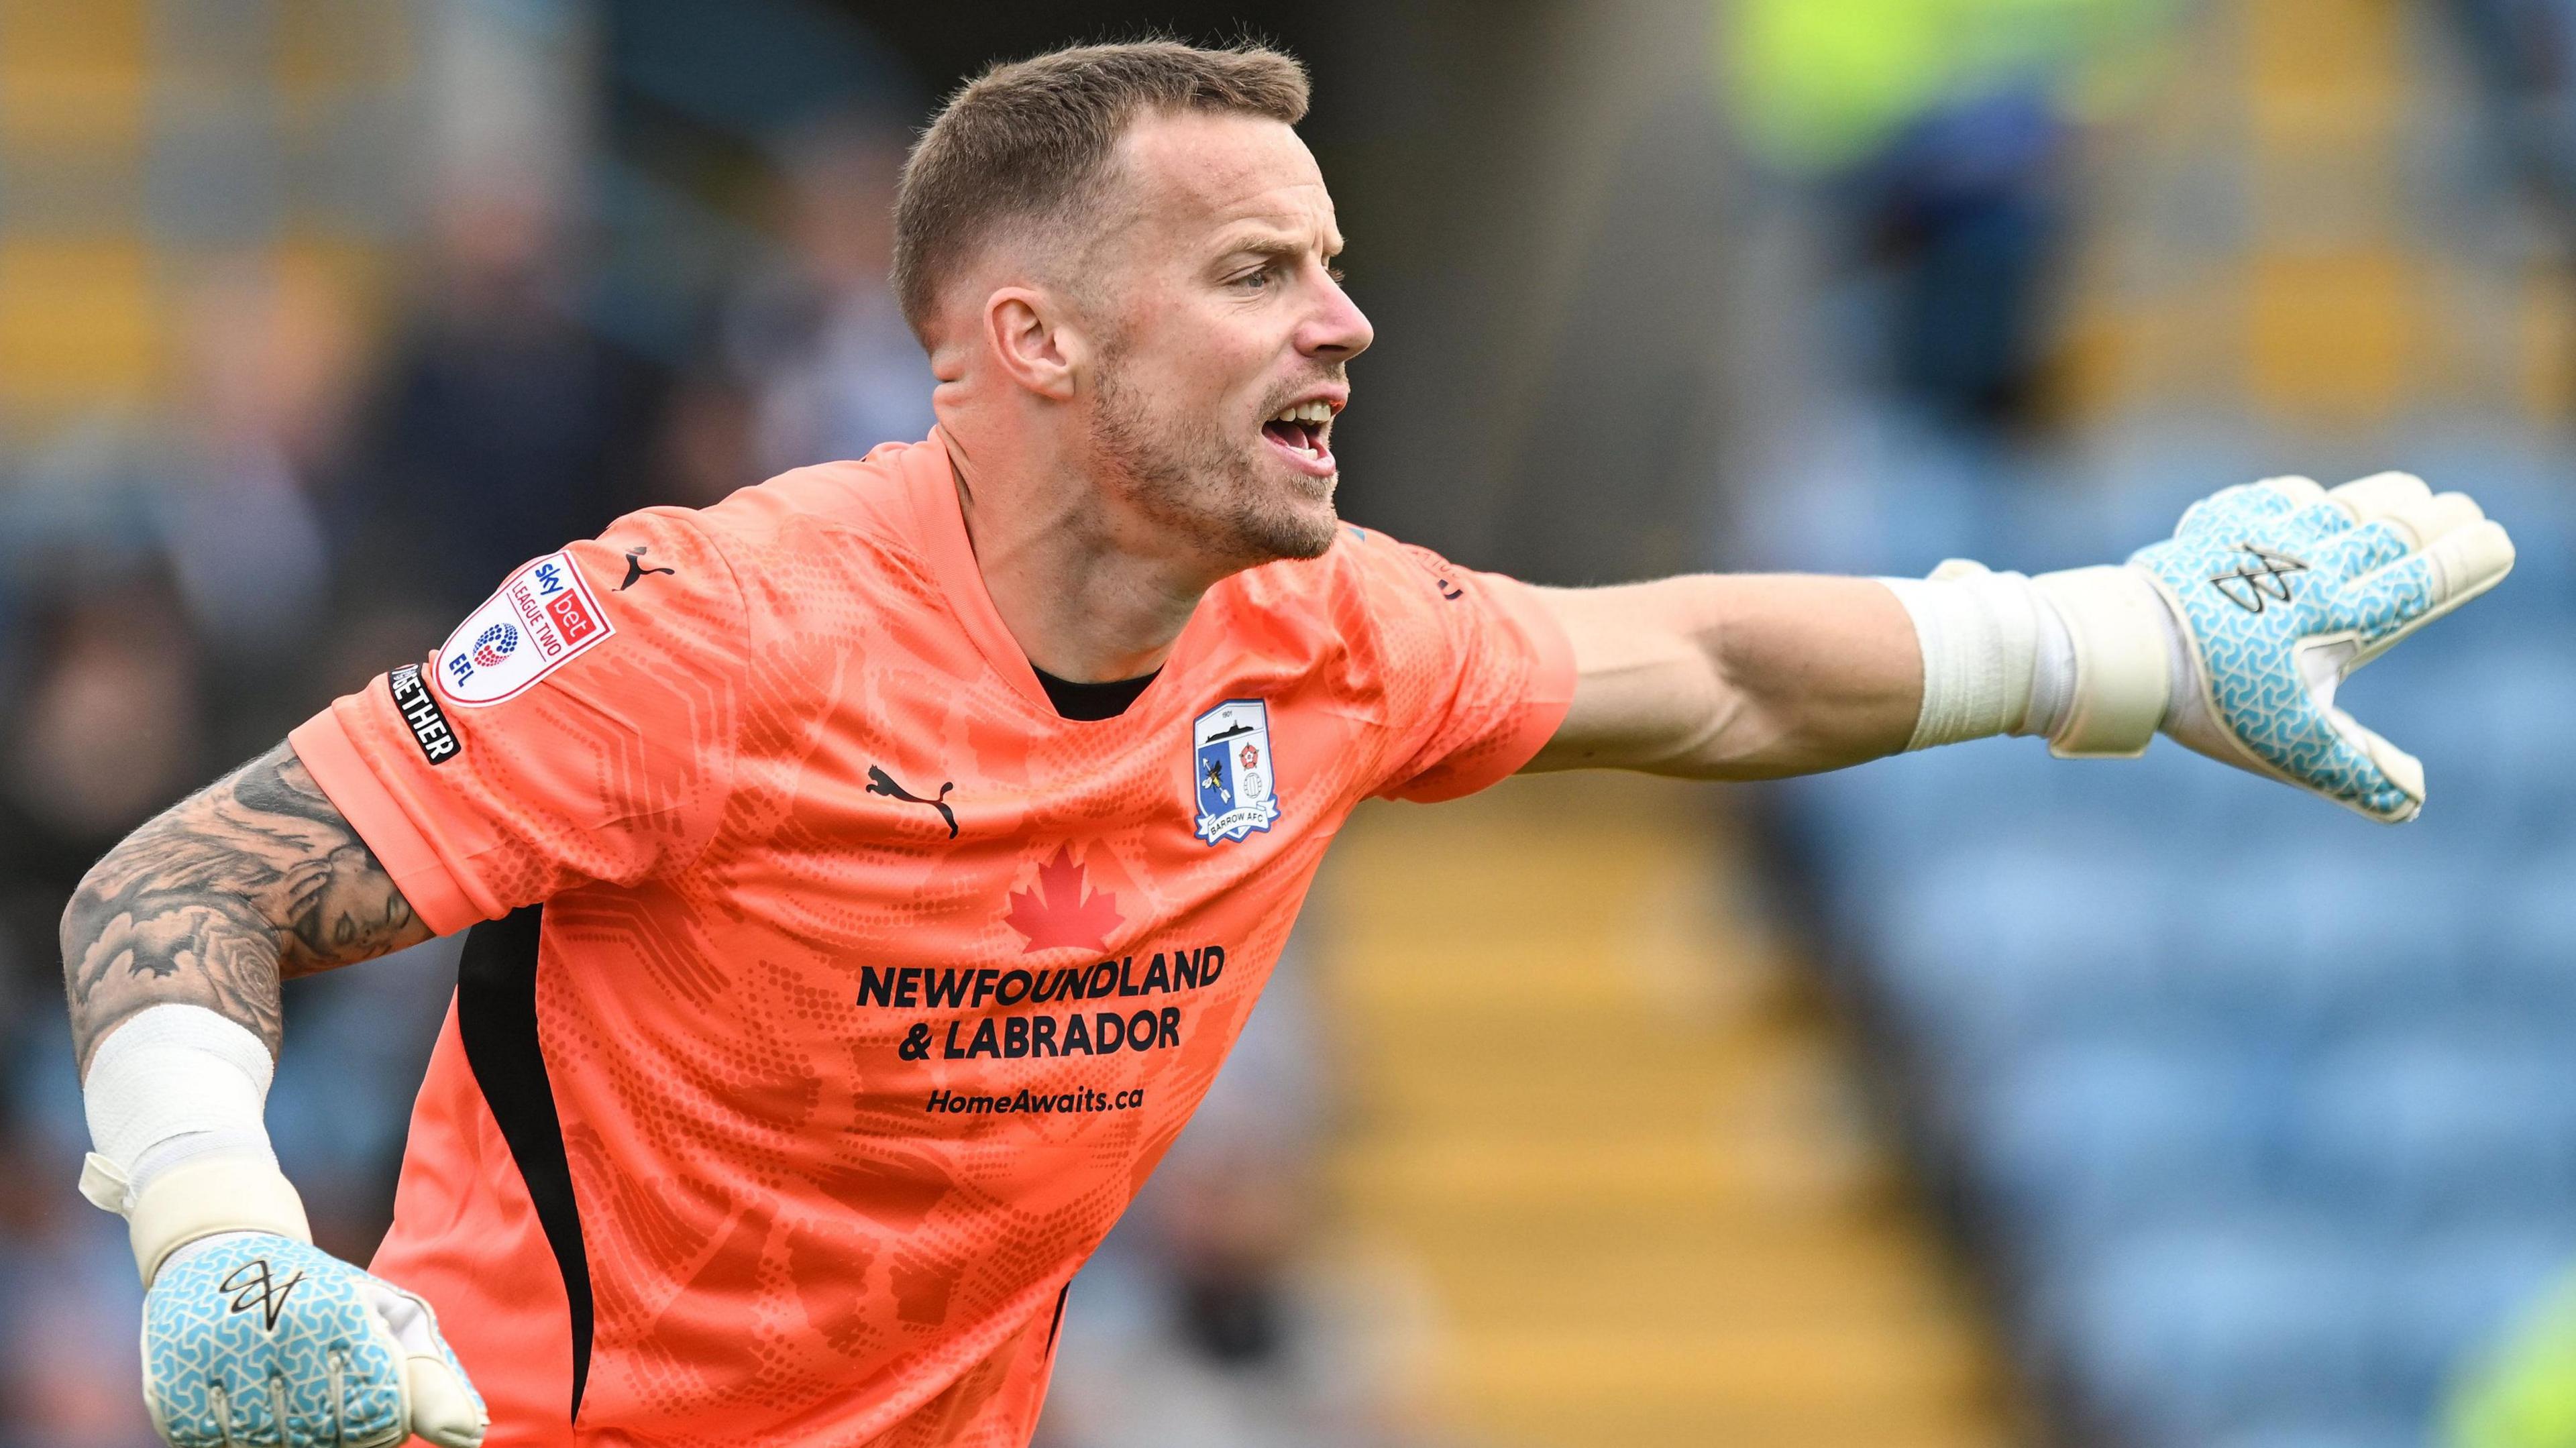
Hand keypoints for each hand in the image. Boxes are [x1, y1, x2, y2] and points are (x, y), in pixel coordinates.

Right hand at [141, 1232, 485, 1447]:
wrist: (217, 1245)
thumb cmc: (320, 1292)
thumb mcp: (383, 1315)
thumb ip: (430, 1379)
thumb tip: (470, 1438)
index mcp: (340, 1312)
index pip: (379, 1415)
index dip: (379, 1423)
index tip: (369, 1400)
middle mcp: (278, 1334)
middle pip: (324, 1437)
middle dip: (333, 1431)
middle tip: (319, 1390)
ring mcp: (219, 1362)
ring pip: (270, 1447)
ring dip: (284, 1436)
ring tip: (283, 1391)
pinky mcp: (171, 1387)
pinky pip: (215, 1447)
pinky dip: (235, 1439)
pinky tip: (245, 1400)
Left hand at [2117, 472, 2512, 820]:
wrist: (2127, 647)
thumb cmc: (2213, 699)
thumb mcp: (2289, 745)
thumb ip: (2356, 770)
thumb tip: (2411, 801)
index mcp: (2341, 619)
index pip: (2422, 581)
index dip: (2466, 561)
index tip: (2496, 543)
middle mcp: (2313, 570)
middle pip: (2392, 532)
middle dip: (2436, 520)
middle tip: (2461, 512)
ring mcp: (2266, 542)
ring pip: (2342, 507)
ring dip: (2382, 500)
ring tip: (2410, 496)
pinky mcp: (2219, 526)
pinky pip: (2275, 498)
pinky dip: (2303, 497)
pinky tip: (2309, 501)